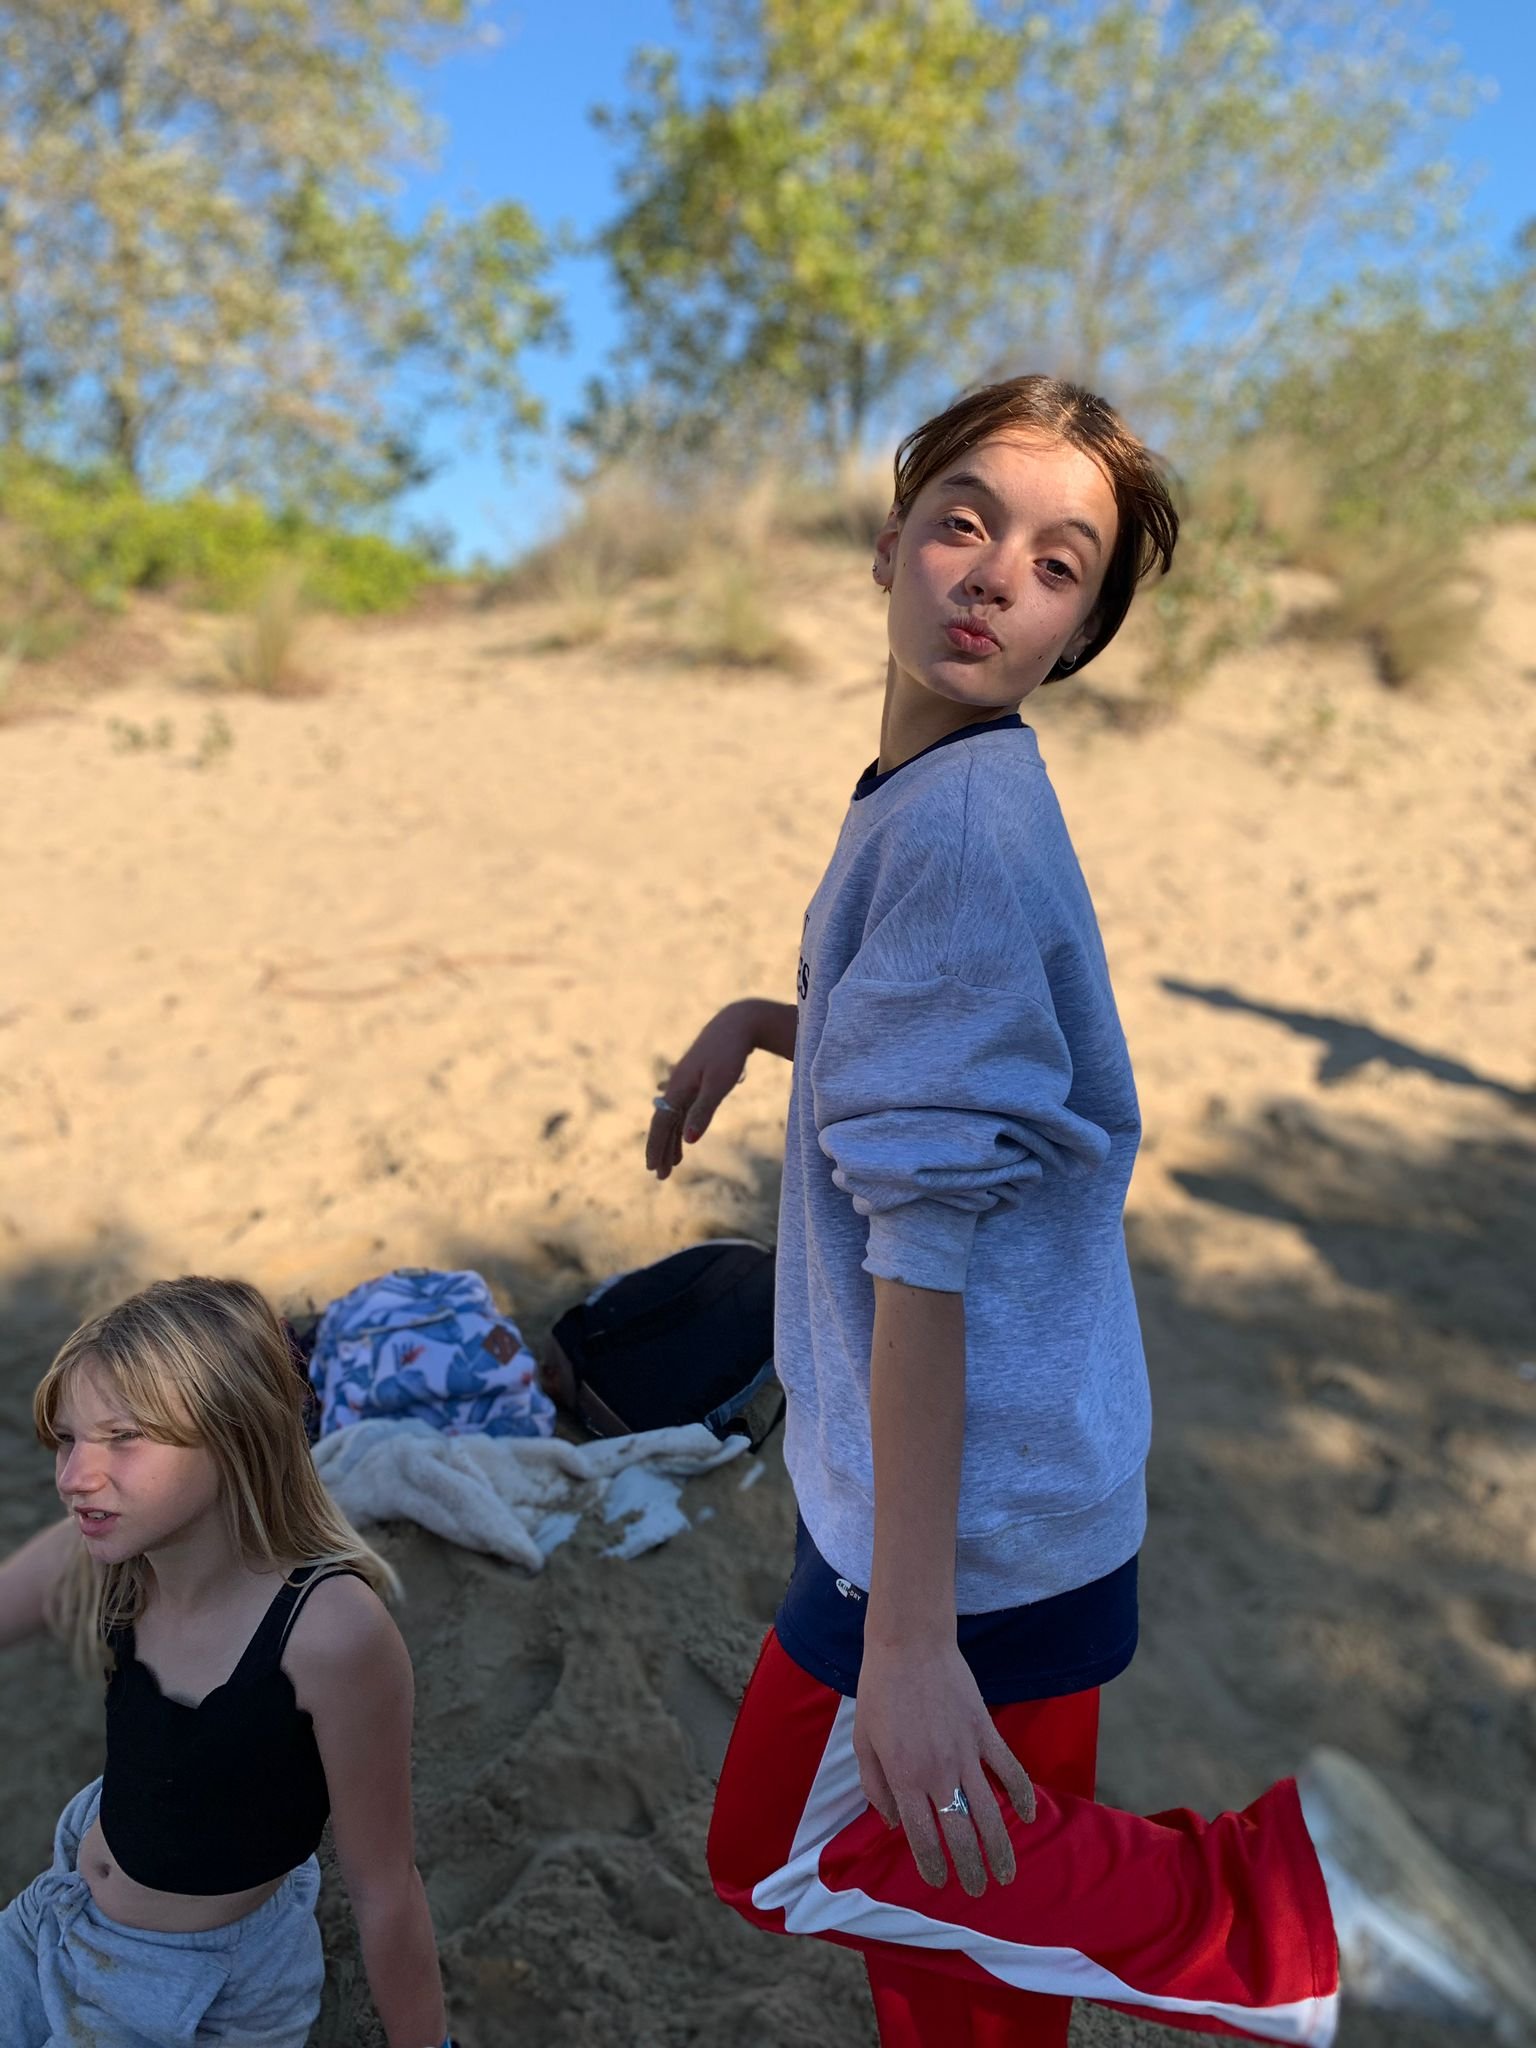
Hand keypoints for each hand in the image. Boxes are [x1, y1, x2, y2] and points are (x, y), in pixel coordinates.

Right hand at [646, 1001, 756, 1180]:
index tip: (653, 1168)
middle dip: (661, 1149)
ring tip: (673, 1163)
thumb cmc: (729, 1053)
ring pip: (673, 1117)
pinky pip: (682, 1108)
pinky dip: (681, 1125)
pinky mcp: (695, 1080)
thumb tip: (689, 1140)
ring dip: (671, 1140)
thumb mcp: (719, 1084)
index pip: (661, 1124)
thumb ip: (704, 1111)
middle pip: (664, 1123)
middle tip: (660, 1175)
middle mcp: (676, 1085)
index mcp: (678, 1088)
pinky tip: (682, 1135)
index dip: (656, 1146)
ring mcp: (685, 1082)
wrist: (737, 1024)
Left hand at [854, 1638, 1035, 1897]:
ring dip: (1000, 1848)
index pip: (922, 1836)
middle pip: (959, 1834)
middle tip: (979, 1891)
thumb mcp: (861, 1740)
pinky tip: (1028, 1817)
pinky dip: (1022, 1796)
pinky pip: (1010, 1770)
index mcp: (903, 1777)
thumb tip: (892, 1822)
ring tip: (1006, 1874)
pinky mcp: (985, 1732)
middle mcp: (937, 1772)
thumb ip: (875, 1785)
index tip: (938, 1882)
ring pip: (989, 1812)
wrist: (910, 1645)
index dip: (932, 1865)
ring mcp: (966, 1753)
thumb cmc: (879, 1690)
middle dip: (970, 1868)